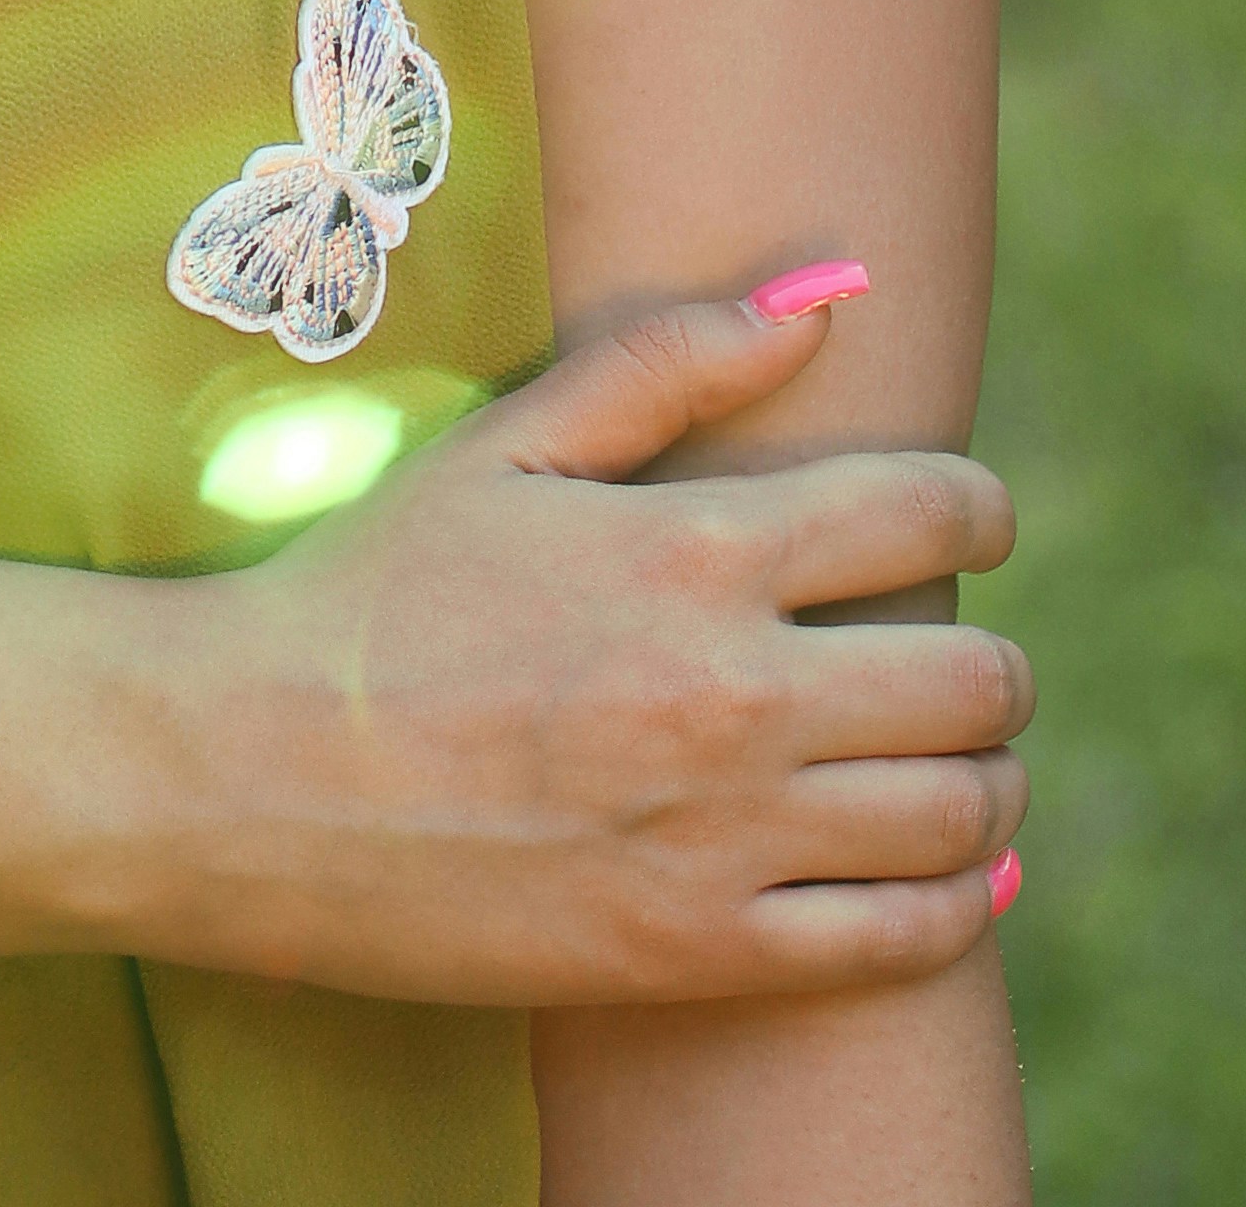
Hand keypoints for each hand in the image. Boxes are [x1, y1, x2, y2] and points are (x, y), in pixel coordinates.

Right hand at [127, 283, 1027, 1007]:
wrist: (251, 774)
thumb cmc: (372, 588)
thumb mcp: (507, 445)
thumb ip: (671, 359)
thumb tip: (827, 294)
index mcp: (693, 549)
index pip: (927, 512)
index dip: (981, 509)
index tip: (974, 521)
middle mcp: (732, 692)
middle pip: (972, 678)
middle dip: (994, 660)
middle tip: (965, 654)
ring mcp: (722, 834)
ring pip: (957, 816)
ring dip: (987, 782)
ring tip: (959, 763)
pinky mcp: (697, 952)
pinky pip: (897, 943)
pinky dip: (954, 910)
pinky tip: (947, 881)